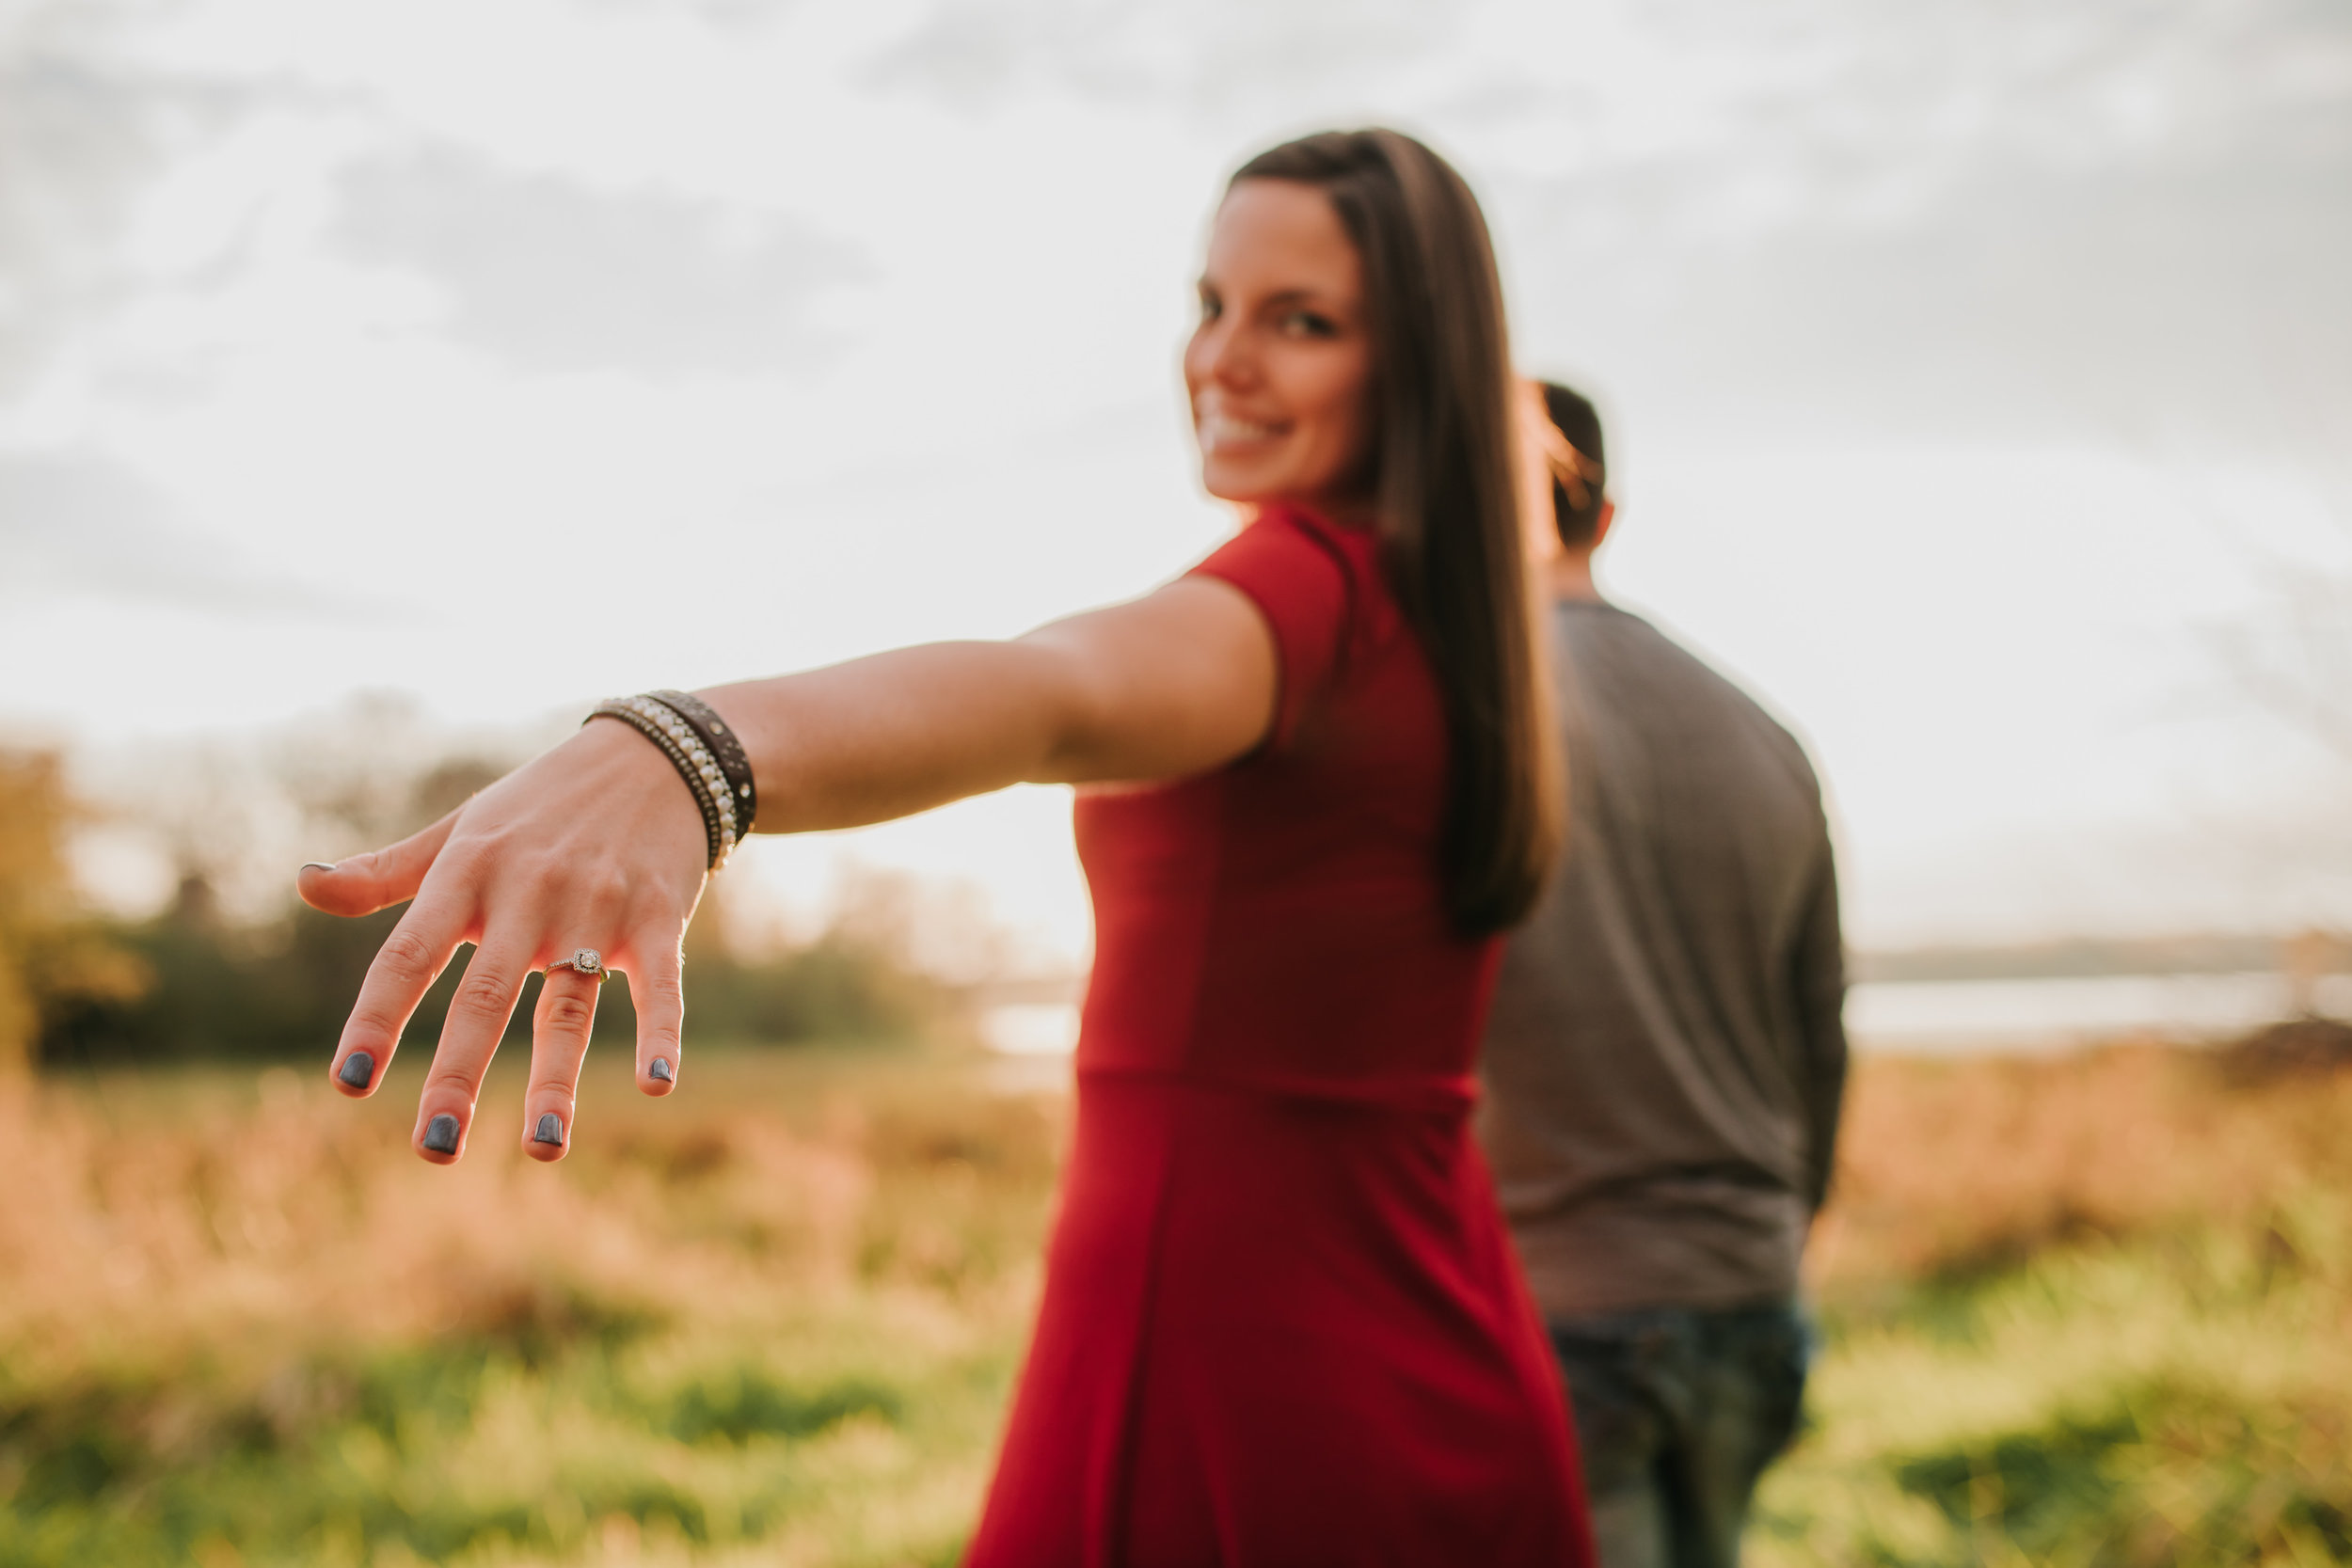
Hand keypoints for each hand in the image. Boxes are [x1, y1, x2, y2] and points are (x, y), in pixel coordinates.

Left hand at [299, 718, 709, 1163]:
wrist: (656, 755)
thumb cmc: (542, 803)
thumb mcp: (462, 829)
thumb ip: (388, 871)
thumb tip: (304, 888)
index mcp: (467, 873)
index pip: (409, 955)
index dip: (377, 1019)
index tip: (349, 1083)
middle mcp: (526, 894)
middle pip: (485, 997)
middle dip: (459, 1076)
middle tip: (435, 1150)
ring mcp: (595, 906)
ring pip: (569, 1005)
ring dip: (556, 1080)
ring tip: (542, 1150)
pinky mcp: (657, 916)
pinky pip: (659, 983)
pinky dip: (661, 1032)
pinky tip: (656, 1084)